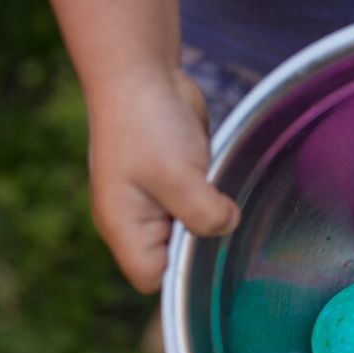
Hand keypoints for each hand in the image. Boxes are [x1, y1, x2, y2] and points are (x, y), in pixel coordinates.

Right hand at [85, 68, 239, 291]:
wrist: (143, 74)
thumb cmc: (145, 122)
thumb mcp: (176, 174)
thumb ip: (203, 212)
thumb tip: (229, 226)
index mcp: (124, 226)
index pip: (152, 278)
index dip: (181, 272)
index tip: (206, 245)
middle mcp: (138, 221)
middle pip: (175, 260)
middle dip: (201, 244)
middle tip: (219, 216)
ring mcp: (158, 204)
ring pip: (193, 234)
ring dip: (212, 219)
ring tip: (219, 194)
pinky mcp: (179, 186)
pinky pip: (202, 209)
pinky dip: (215, 200)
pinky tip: (223, 183)